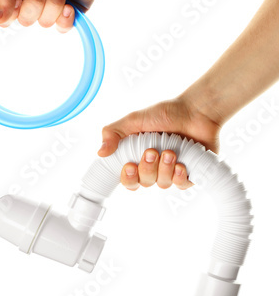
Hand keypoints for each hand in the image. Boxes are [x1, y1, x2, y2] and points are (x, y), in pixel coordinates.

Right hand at [0, 0, 105, 31]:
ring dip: (54, 2)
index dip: (13, 12)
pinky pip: (62, 28)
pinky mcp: (70, 15)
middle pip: (26, 21)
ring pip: (45, 23)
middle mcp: (34, 6)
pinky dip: (66, 16)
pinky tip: (69, 4)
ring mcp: (52, 11)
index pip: (7, 18)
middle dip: (36, 1)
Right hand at [98, 97, 222, 188]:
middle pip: (144, 182)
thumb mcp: (133, 120)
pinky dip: (179, 177)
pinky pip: (182, 185)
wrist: (196, 110)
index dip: (127, 178)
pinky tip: (180, 165)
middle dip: (147, 169)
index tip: (130, 166)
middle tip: (152, 151)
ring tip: (170, 152)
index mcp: (138, 158)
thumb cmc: (165, 113)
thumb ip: (113, 133)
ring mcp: (172, 171)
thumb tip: (100, 152)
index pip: (128, 179)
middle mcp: (154, 167)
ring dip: (164, 170)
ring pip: (162, 184)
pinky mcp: (190, 172)